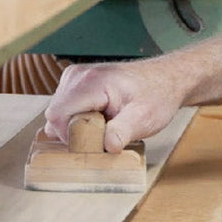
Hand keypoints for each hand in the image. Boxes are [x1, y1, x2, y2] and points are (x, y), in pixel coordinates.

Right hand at [43, 59, 184, 151]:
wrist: (167, 78)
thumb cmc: (157, 95)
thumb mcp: (145, 117)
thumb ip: (124, 131)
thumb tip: (108, 146)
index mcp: (91, 81)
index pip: (57, 115)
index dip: (71, 136)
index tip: (95, 141)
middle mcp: (78, 75)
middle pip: (55, 115)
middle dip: (74, 133)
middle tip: (104, 134)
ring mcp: (76, 77)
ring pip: (59, 113)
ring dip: (77, 126)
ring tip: (105, 124)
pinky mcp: (77, 82)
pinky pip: (66, 108)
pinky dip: (78, 119)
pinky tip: (100, 119)